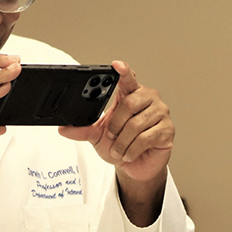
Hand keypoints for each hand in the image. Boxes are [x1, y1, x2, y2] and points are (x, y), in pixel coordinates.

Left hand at [59, 60, 173, 183]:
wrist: (135, 166)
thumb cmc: (121, 145)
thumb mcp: (97, 136)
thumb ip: (83, 130)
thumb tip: (63, 129)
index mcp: (131, 93)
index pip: (128, 78)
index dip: (123, 71)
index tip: (116, 65)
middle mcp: (148, 99)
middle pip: (129, 104)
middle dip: (115, 125)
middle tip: (111, 136)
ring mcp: (160, 113)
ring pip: (136, 124)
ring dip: (122, 142)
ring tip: (119, 150)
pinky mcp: (167, 130)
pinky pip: (146, 138)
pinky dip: (132, 150)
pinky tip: (129, 154)